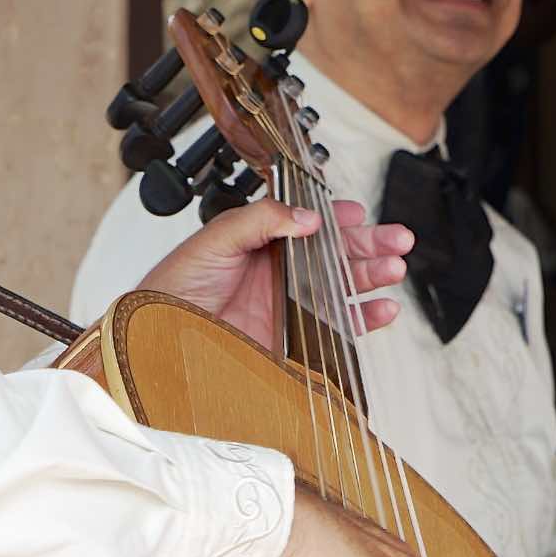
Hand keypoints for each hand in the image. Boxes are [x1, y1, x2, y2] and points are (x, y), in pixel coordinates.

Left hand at [137, 199, 410, 350]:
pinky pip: (339, 328)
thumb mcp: (213, 240)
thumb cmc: (172, 289)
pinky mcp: (294, 340)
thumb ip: (260, 220)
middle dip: (370, 245)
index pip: (310, 225)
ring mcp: (288, 306)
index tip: (359, 215)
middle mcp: (278, 273)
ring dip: (372, 277)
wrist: (156, 341)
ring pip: (344, 288)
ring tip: (394, 269)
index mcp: (261, 242)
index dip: (338, 219)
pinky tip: (382, 309)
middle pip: (336, 254)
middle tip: (398, 239)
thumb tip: (308, 218)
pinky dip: (364, 320)